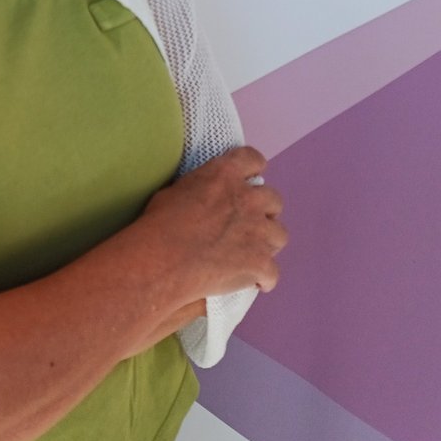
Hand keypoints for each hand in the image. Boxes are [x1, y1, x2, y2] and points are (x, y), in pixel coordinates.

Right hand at [140, 146, 286, 297]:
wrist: (161, 259)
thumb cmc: (159, 223)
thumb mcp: (176, 190)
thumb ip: (201, 188)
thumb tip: (205, 196)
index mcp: (225, 174)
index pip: (252, 159)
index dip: (253, 169)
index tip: (249, 179)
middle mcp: (248, 199)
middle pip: (273, 199)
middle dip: (263, 210)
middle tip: (246, 222)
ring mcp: (258, 232)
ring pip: (280, 234)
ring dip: (267, 242)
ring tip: (252, 252)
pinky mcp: (260, 263)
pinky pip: (273, 272)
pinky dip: (263, 278)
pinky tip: (254, 282)